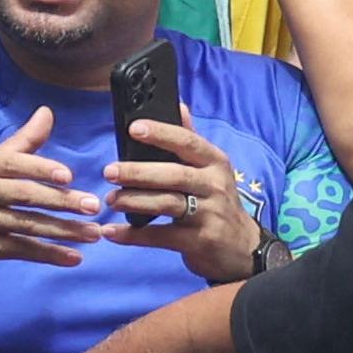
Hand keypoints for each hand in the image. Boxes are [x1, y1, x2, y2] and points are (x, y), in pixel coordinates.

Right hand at [0, 112, 95, 273]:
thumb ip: (21, 142)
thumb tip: (47, 113)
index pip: (13, 164)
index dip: (41, 170)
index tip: (68, 176)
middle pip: (26, 196)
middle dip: (62, 201)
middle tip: (94, 206)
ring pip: (29, 225)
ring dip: (65, 231)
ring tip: (94, 232)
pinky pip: (23, 250)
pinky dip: (50, 255)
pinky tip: (73, 257)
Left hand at [106, 112, 260, 282]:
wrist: (243, 247)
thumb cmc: (217, 201)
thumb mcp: (211, 169)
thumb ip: (191, 140)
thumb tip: (178, 104)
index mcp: (214, 163)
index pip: (188, 142)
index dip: (161, 134)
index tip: (133, 128)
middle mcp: (215, 186)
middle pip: (174, 175)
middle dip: (139, 172)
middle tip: (109, 171)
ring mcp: (209, 215)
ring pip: (168, 204)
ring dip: (134, 201)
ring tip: (110, 200)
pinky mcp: (200, 241)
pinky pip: (162, 236)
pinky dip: (134, 235)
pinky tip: (112, 232)